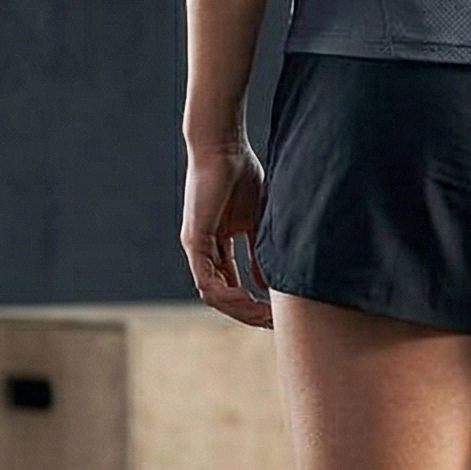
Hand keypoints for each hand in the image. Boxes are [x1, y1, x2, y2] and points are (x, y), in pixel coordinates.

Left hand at [180, 142, 273, 327]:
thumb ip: (261, 252)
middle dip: (249, 312)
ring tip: (263, 315)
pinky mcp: (194, 240)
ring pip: (213, 294)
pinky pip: (206, 279)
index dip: (254, 302)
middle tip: (273, 322)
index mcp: (218, 245)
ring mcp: (197, 247)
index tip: (277, 313)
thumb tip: (269, 285)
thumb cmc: (242, 174)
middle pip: (223, 295)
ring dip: (239, 309)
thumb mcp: (258, 221)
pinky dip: (227, 294)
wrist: (225, 147)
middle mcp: (204, 250)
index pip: (232, 284)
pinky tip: (247, 299)